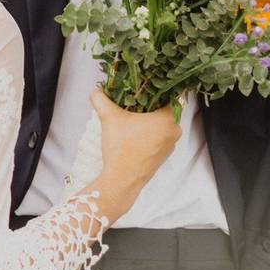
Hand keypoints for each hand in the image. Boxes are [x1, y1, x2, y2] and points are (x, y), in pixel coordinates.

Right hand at [86, 90, 181, 222]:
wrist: (122, 180)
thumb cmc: (121, 148)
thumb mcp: (109, 118)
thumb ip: (101, 100)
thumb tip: (95, 91)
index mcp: (168, 119)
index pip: (168, 96)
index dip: (154, 91)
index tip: (141, 89)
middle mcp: (174, 132)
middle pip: (163, 111)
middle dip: (148, 106)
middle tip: (131, 102)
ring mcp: (170, 146)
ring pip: (161, 126)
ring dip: (148, 121)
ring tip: (130, 119)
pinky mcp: (163, 157)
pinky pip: (158, 139)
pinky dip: (148, 134)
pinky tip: (132, 135)